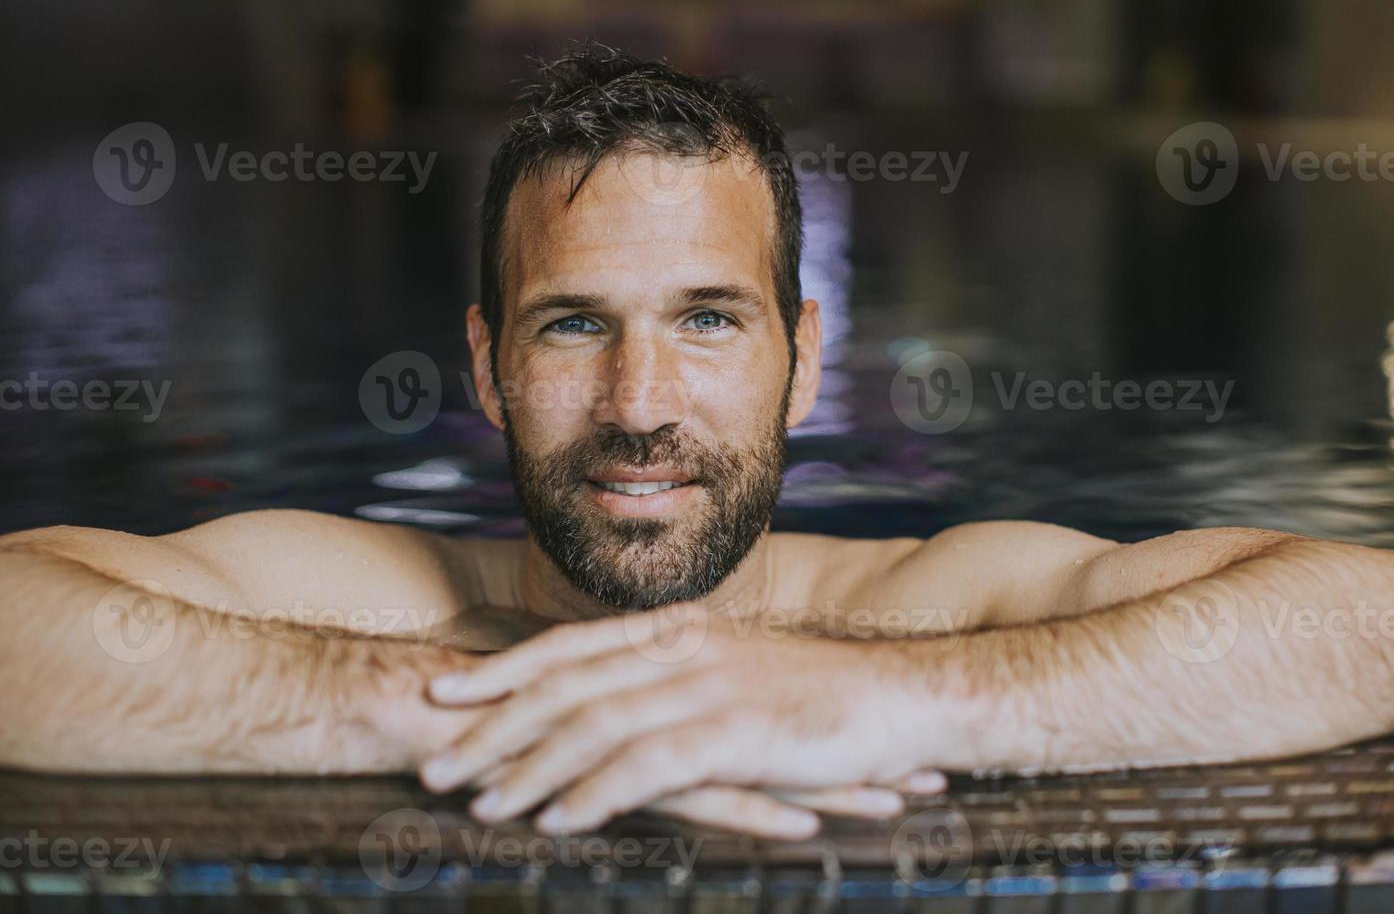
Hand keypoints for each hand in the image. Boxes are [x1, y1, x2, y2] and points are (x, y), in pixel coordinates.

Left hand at [416, 602, 942, 834]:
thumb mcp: (738, 675)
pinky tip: (560, 820)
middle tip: (436, 768)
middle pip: (566, 688)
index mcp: (677, 633)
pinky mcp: (736, 732)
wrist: (899, 697)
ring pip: (595, 726)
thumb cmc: (817, 696)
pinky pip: (648, 764)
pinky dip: (596, 792)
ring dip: (529, 768)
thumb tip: (620, 708)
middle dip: (493, 729)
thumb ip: (676, 684)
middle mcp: (682, 651)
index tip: (445, 696)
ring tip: (480, 805)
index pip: (569, 646)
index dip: (502, 673)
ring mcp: (708, 688)